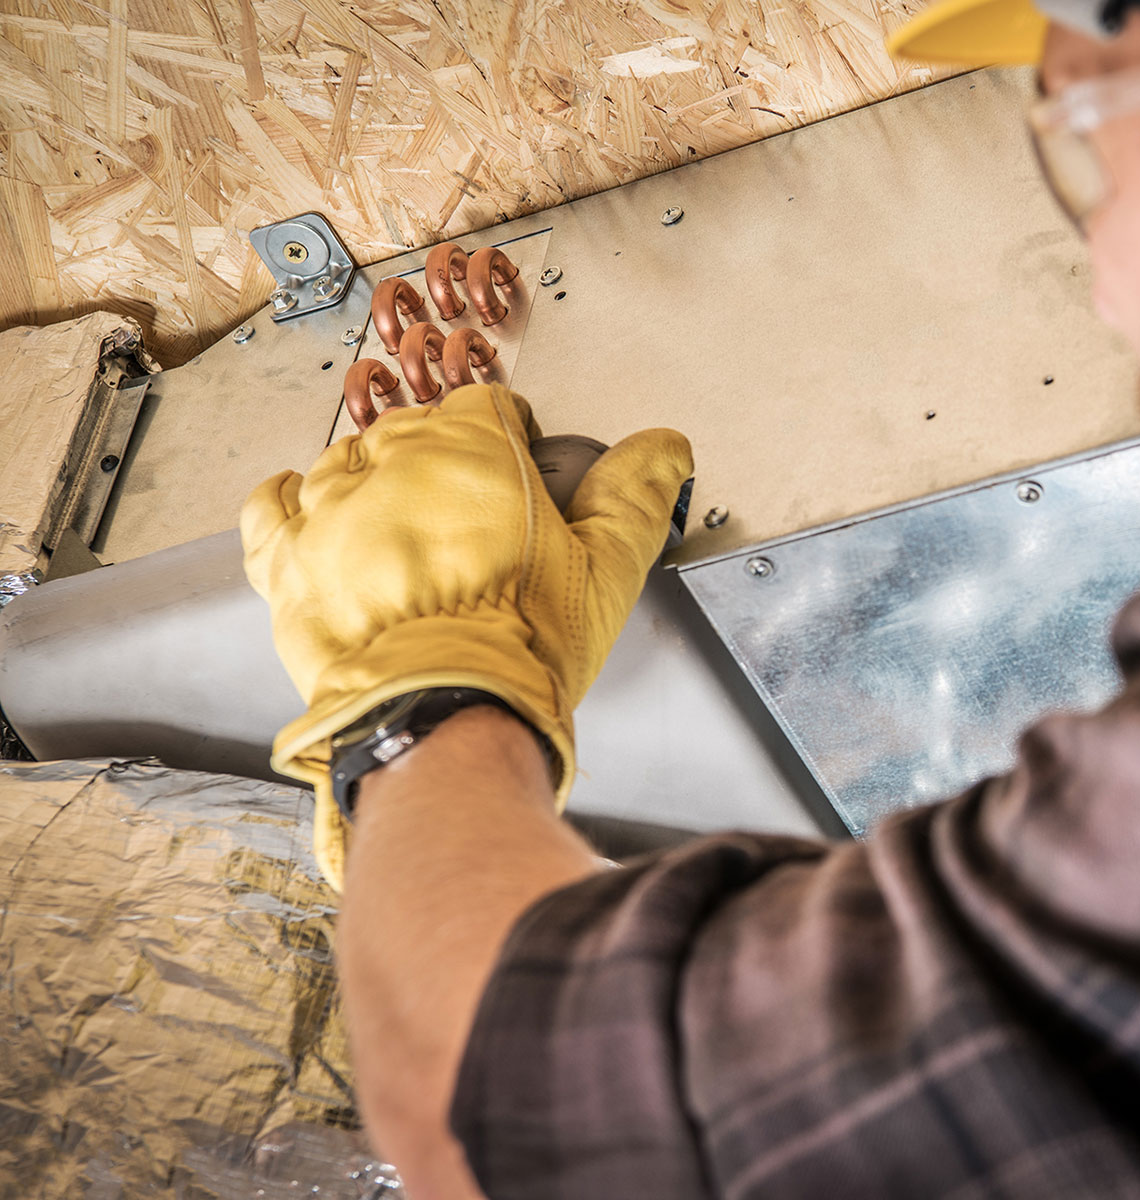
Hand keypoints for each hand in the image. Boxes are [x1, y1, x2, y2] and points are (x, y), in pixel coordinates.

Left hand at [241, 383, 692, 887]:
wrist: (444, 710)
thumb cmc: (521, 641)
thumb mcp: (606, 567)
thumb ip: (636, 495)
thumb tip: (664, 448)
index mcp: (471, 447)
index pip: (487, 407)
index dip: (510, 436)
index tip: (520, 468)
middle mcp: (393, 460)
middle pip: (415, 430)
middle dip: (443, 462)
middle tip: (470, 515)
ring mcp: (332, 505)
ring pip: (348, 460)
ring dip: (375, 481)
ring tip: (403, 524)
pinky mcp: (288, 557)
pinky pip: (271, 503)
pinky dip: (287, 496)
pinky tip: (307, 501)